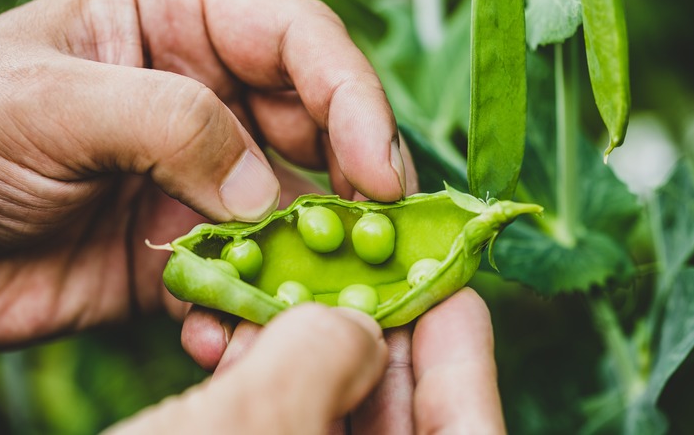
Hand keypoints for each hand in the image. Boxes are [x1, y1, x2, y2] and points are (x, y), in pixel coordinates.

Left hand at [0, 0, 413, 345]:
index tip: (375, 166)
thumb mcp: (50, 102)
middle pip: (318, 127)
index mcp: (179, 22)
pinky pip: (250, 276)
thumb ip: (168, 123)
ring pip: (297, 210)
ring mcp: (204, 178)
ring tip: (331, 292)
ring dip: (317, 253)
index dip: (351, 96)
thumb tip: (264, 193)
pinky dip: (254, 304)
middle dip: (356, 181)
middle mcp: (208, 96)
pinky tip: (229, 326)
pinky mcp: (190, 250)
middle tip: (385, 239)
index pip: (296, 39)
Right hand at [173, 289, 506, 433]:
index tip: (447, 289)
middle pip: (400, 430)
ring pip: (330, 431)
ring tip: (279, 303)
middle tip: (357, 275)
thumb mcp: (249, 429)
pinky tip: (232, 351)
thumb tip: (351, 327)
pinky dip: (261, 393)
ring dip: (307, 361)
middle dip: (376, 343)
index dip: (461, 360)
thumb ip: (321, 358)